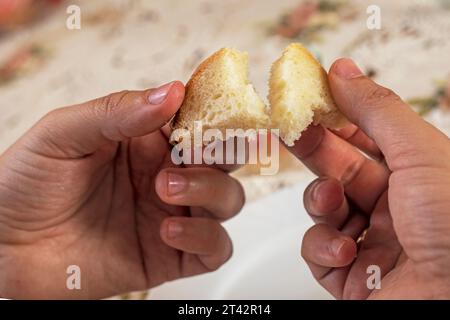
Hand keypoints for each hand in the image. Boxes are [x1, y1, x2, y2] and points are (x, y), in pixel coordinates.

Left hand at [0, 82, 243, 298]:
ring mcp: (173, 215)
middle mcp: (166, 175)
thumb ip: (118, 111)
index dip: (213, 116)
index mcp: (146, 141)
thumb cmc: (26, 184)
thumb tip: (172, 91)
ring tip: (165, 189)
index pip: (198, 121)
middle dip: (223, 153)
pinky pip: (214, 248)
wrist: (5, 249)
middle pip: (224, 160)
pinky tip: (169, 229)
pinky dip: (205, 237)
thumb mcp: (63, 134)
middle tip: (196, 153)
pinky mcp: (171, 256)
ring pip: (227, 201)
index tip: (215, 114)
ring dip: (210, 191)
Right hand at [292, 59, 449, 298]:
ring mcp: (371, 243)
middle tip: (291, 129)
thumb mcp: (420, 154)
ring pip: (324, 211)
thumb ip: (377, 110)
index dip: (337, 117)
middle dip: (314, 150)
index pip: (367, 139)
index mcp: (417, 178)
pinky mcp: (351, 277)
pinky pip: (319, 253)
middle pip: (339, 170)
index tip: (310, 98)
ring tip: (330, 202)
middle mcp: (394, 209)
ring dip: (320, 203)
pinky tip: (345, 251)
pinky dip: (323, 248)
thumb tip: (343, 71)